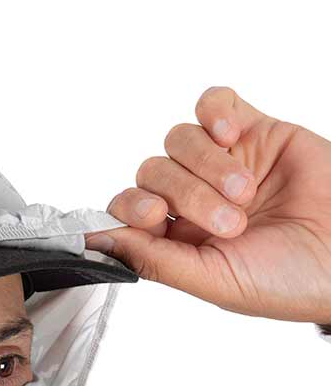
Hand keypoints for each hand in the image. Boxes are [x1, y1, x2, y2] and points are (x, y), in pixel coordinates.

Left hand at [84, 85, 330, 324]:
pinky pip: (213, 103)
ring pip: (178, 139)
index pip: (127, 209)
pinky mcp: (255, 131)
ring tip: (246, 194)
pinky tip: (229, 136)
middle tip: (231, 222)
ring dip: (207, 166)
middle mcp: (193, 199)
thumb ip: (155, 260)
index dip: (129, 208)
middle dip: (186, 195)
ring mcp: (222, 162)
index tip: (150, 217)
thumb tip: (97, 241)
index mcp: (178, 238)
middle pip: (152, 172)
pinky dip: (213, 113)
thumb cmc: (289, 280)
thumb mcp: (215, 282)